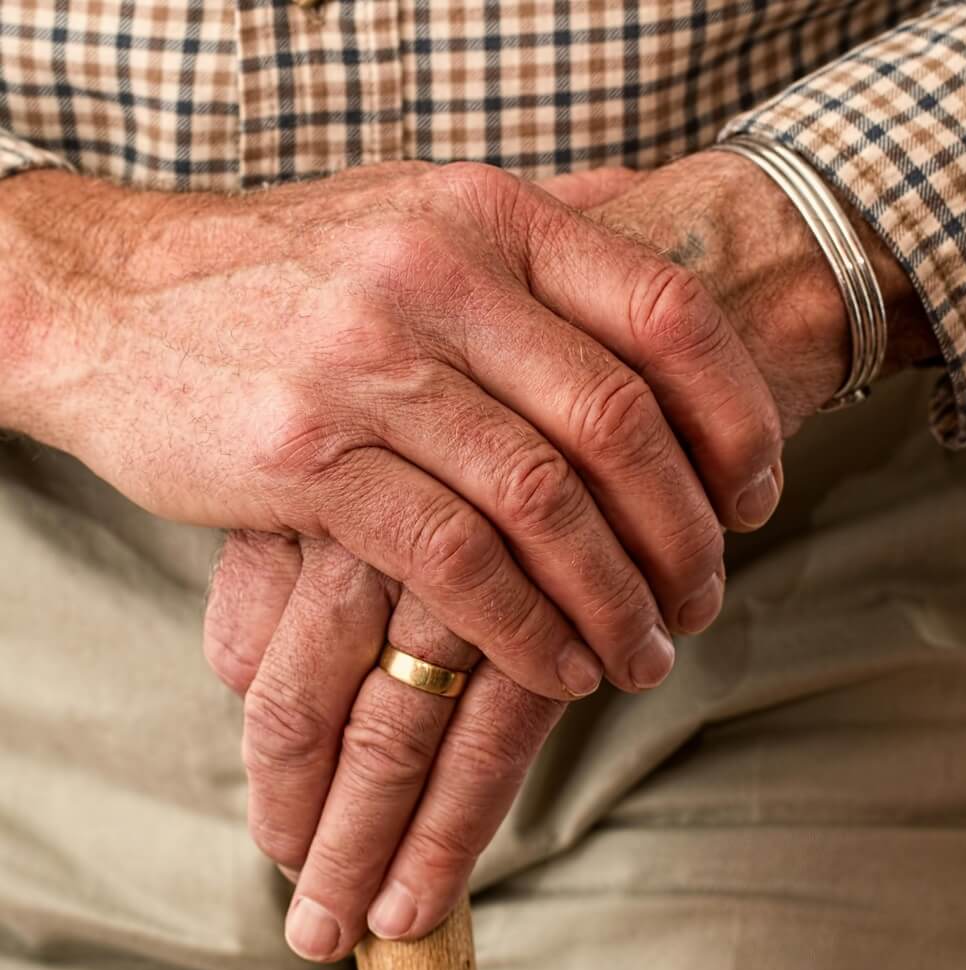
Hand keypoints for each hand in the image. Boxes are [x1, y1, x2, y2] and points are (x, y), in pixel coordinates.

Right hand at [200, 155, 937, 965]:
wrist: (113, 298)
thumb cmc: (287, 272)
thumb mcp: (412, 211)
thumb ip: (528, 224)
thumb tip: (642, 212)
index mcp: (486, 215)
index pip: (664, 312)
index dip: (736, 414)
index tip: (756, 495)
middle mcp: (437, 274)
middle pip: (615, 422)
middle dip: (682, 531)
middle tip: (703, 598)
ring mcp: (368, 364)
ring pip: (541, 503)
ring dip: (611, 597)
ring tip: (643, 652)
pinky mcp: (307, 458)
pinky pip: (452, 559)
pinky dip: (523, 628)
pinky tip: (557, 667)